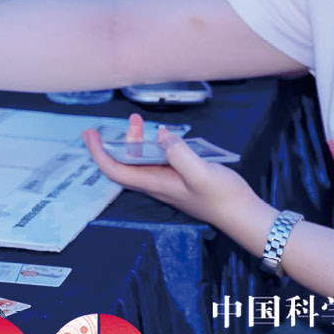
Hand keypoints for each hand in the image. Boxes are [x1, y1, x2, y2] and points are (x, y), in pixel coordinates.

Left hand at [83, 121, 270, 240]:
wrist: (243, 213)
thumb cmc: (223, 197)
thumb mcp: (201, 172)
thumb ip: (179, 153)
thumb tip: (160, 136)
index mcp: (155, 183)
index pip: (115, 171)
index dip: (99, 153)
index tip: (90, 135)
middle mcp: (156, 184)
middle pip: (125, 164)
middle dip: (114, 142)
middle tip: (110, 123)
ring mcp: (168, 182)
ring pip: (141, 161)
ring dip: (135, 140)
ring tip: (137, 120)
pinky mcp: (179, 178)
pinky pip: (157, 161)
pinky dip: (153, 145)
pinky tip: (163, 135)